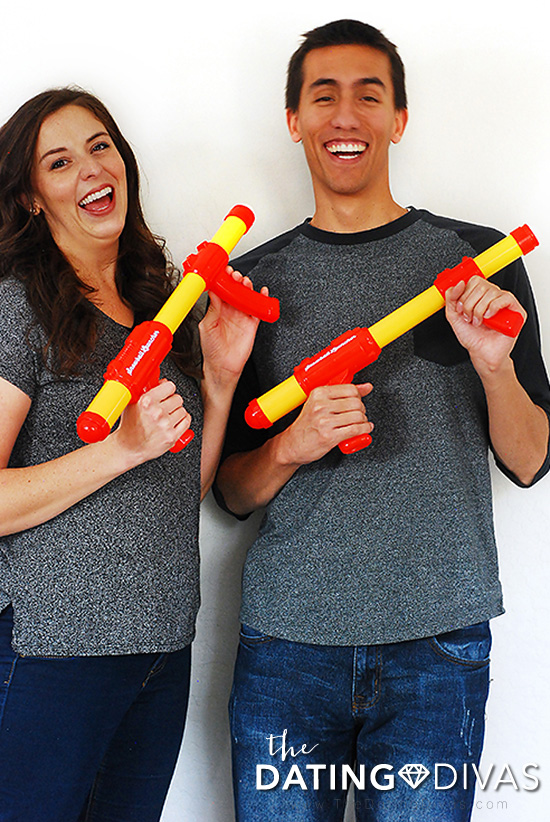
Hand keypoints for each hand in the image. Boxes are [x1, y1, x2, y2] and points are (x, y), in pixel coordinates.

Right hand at [113, 380, 191, 464]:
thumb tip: (163, 382)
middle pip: (178, 398)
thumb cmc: (129, 426)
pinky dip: (183, 421)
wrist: (128, 447)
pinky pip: (186, 422)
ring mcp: (165, 425)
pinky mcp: (172, 436)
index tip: (166, 393)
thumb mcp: (132, 403)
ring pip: (182, 410)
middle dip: (172, 402)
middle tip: (165, 407)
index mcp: (146, 402)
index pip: (170, 386)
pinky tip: (174, 422)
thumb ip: (147, 390)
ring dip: (177, 412)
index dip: (168, 390)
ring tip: (167, 417)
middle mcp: (157, 413)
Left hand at [199, 267, 265, 387]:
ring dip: (247, 287)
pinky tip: (262, 292)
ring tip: (246, 282)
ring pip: (247, 296)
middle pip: (236, 290)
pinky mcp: (252, 324)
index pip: (221, 290)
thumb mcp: (207, 326)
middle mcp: (230, 310)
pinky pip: (258, 309)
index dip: (223, 279)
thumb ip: (212, 310)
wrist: (222, 367)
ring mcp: (241, 316)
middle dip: (236, 280)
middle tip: (236, 276)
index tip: (223, 271)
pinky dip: (261, 299)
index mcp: (217, 309)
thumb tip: (213, 293)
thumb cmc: (211, 349)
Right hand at [277, 383, 373, 465]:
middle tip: (358, 415)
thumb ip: (343, 394)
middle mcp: (321, 405)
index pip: (350, 389)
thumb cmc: (306, 425)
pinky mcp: (329, 436)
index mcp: (318, 394)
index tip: (357, 403)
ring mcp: (325, 421)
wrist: (292, 445)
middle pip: (356, 403)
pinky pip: (355, 429)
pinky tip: (364, 429)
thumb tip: (367, 387)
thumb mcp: (320, 404)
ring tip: (360, 423)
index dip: (358, 397)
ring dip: (363, 421)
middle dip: (362, 410)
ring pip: (358, 416)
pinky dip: (364, 429)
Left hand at [445, 277, 525, 375]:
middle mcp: (492, 297)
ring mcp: (504, 302)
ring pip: (491, 292)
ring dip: (479, 310)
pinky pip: (505, 298)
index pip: (473, 281)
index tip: (460, 308)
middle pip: (480, 285)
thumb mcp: (454, 316)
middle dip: (470, 304)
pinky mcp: (515, 310)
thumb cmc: (472, 337)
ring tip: (478, 321)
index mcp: (479, 296)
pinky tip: (489, 318)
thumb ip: (451, 298)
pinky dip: (493, 308)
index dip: (464, 294)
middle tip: (469, 317)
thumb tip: (457, 283)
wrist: (481, 353)